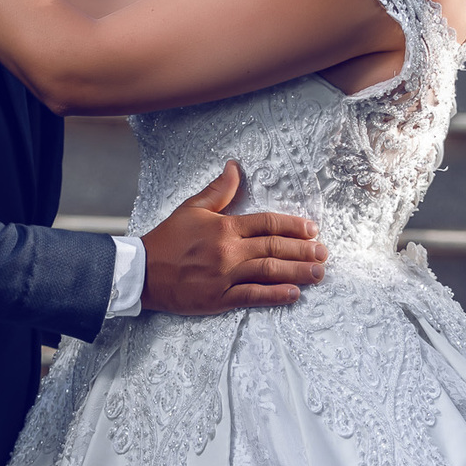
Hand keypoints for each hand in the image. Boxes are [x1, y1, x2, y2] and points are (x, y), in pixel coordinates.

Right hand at [140, 161, 325, 314]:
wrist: (141, 272)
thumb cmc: (166, 240)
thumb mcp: (191, 208)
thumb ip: (218, 190)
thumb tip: (235, 167)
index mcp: (224, 227)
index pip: (267, 223)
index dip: (294, 226)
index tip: (313, 230)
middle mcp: (228, 251)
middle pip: (275, 247)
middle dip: (304, 250)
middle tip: (324, 253)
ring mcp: (224, 276)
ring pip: (269, 271)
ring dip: (298, 272)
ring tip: (318, 273)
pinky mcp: (218, 299)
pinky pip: (252, 296)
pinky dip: (275, 295)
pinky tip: (294, 294)